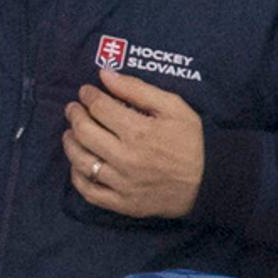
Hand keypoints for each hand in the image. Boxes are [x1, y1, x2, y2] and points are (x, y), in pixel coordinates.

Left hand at [64, 68, 202, 219]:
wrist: (208, 182)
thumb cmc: (190, 141)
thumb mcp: (173, 107)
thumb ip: (138, 89)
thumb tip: (105, 75)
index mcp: (139, 131)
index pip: (100, 108)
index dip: (88, 96)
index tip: (85, 92)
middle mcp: (125, 157)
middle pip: (85, 132)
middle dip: (74, 115)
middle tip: (73, 108)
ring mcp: (121, 182)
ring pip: (81, 161)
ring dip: (69, 143)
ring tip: (70, 133)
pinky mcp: (120, 203)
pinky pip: (88, 190)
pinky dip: (76, 175)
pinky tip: (77, 163)